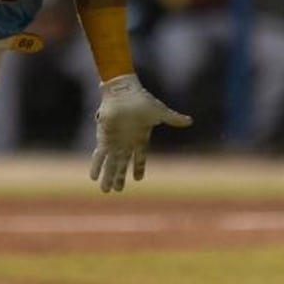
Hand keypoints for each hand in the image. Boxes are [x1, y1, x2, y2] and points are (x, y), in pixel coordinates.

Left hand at [90, 74, 191, 192]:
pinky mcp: (104, 139)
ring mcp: (115, 142)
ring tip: (105, 190)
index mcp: (140, 139)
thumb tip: (190, 121)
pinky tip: (93, 177)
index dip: (138, 168)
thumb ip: (173, 118)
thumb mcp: (160, 112)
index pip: (139, 158)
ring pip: (111, 164)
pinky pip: (100, 156)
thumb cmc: (141, 100)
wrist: (123, 93)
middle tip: (116, 191)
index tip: (137, 179)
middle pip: (122, 165)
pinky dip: (97, 166)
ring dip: (108, 176)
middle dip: (119, 178)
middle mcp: (126, 143)